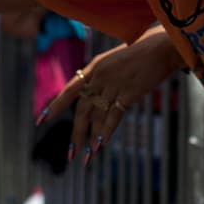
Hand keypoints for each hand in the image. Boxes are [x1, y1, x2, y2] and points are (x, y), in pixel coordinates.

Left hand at [40, 29, 179, 164]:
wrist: (162, 47)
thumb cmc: (141, 51)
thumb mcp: (115, 60)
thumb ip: (104, 76)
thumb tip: (96, 94)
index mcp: (94, 66)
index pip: (69, 89)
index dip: (55, 105)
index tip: (41, 119)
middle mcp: (100, 76)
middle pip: (82, 109)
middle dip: (76, 133)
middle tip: (70, 153)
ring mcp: (114, 85)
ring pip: (97, 116)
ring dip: (91, 138)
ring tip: (86, 156)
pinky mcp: (129, 93)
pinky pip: (114, 116)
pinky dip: (107, 131)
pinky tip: (101, 144)